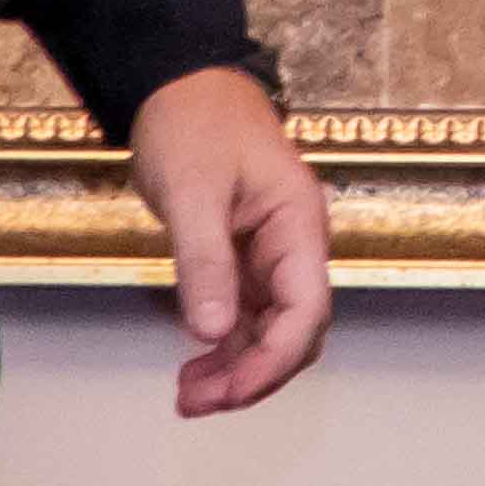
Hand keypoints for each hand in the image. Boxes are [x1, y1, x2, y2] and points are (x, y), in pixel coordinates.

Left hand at [125, 67, 332, 417]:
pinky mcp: (245, 258)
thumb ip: (204, 262)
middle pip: (295, 332)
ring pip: (270, 331)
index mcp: (299, 224)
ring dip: (235, 369)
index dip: (272, 361)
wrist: (179, 82)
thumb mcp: (193, 191)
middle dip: (253, 375)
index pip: (305, 311)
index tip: (229, 392)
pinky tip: (194, 368)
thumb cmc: (193, 121)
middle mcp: (295, 245)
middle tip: (197, 402)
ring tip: (188, 397)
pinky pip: (246, 316)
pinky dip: (223, 347)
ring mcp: (272, 254)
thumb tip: (211, 332)